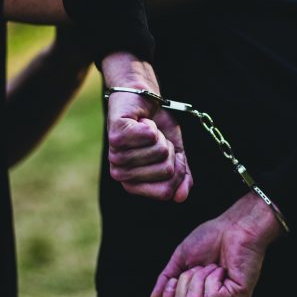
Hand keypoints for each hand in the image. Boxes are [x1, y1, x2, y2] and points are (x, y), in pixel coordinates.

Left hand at [102, 52, 191, 201]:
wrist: (141, 97)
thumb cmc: (157, 126)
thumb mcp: (175, 153)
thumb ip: (180, 176)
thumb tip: (181, 198)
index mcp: (133, 183)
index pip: (165, 192)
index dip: (175, 170)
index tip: (164, 152)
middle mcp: (120, 173)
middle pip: (165, 172)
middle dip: (169, 150)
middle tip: (154, 137)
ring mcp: (115, 155)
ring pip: (158, 152)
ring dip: (159, 135)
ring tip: (147, 128)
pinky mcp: (115, 136)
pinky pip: (147, 136)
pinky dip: (151, 125)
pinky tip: (140, 121)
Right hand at [151, 193, 284, 296]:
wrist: (235, 225)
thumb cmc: (212, 238)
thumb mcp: (181, 259)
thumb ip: (166, 280)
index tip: (173, 278)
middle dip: (183, 282)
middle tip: (199, 267)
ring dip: (198, 277)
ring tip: (212, 266)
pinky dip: (211, 277)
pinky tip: (222, 269)